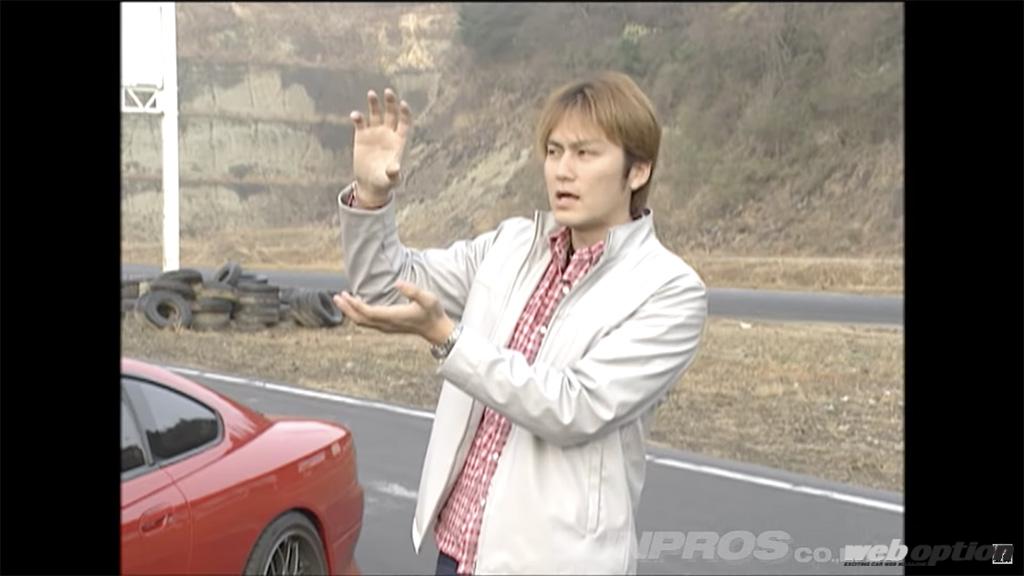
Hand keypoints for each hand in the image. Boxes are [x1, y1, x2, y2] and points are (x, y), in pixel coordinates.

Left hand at [333, 281, 454, 345]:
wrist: (437, 330)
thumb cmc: (433, 313)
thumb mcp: (428, 298)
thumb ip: (413, 291)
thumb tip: (397, 283)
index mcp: (394, 317)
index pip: (368, 313)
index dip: (355, 305)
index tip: (346, 295)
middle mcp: (387, 324)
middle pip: (360, 319)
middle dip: (347, 309)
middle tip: (336, 297)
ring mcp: (386, 327)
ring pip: (362, 323)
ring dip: (350, 312)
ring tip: (341, 300)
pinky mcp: (387, 327)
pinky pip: (368, 323)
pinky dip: (358, 315)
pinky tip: (356, 306)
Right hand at [350, 88, 412, 204]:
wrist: (370, 184)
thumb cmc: (385, 182)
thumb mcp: (391, 179)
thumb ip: (394, 173)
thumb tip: (395, 169)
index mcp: (399, 141)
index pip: (404, 123)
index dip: (405, 113)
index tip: (403, 104)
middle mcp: (388, 133)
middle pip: (391, 113)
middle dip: (391, 102)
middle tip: (388, 91)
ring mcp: (375, 133)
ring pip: (376, 114)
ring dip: (374, 103)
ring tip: (371, 94)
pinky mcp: (361, 136)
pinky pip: (360, 123)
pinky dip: (358, 118)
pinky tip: (355, 115)